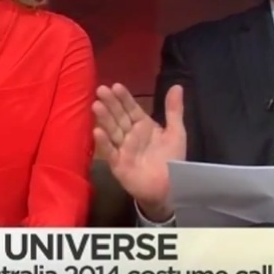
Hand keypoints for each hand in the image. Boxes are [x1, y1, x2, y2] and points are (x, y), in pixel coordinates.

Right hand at [93, 83, 185, 218]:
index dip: (124, 98)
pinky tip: (97, 130)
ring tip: (96, 105)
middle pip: (119, 116)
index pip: (131, 108)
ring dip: (104, 118)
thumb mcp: (176, 132)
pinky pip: (110, 151)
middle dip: (110, 104)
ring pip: (112, 130)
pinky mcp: (117, 164)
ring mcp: (122, 148)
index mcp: (143, 125)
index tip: (116, 86)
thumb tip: (177, 86)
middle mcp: (130, 134)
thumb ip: (174, 110)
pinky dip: (103, 142)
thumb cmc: (172, 159)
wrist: (170, 188)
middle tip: (101, 90)